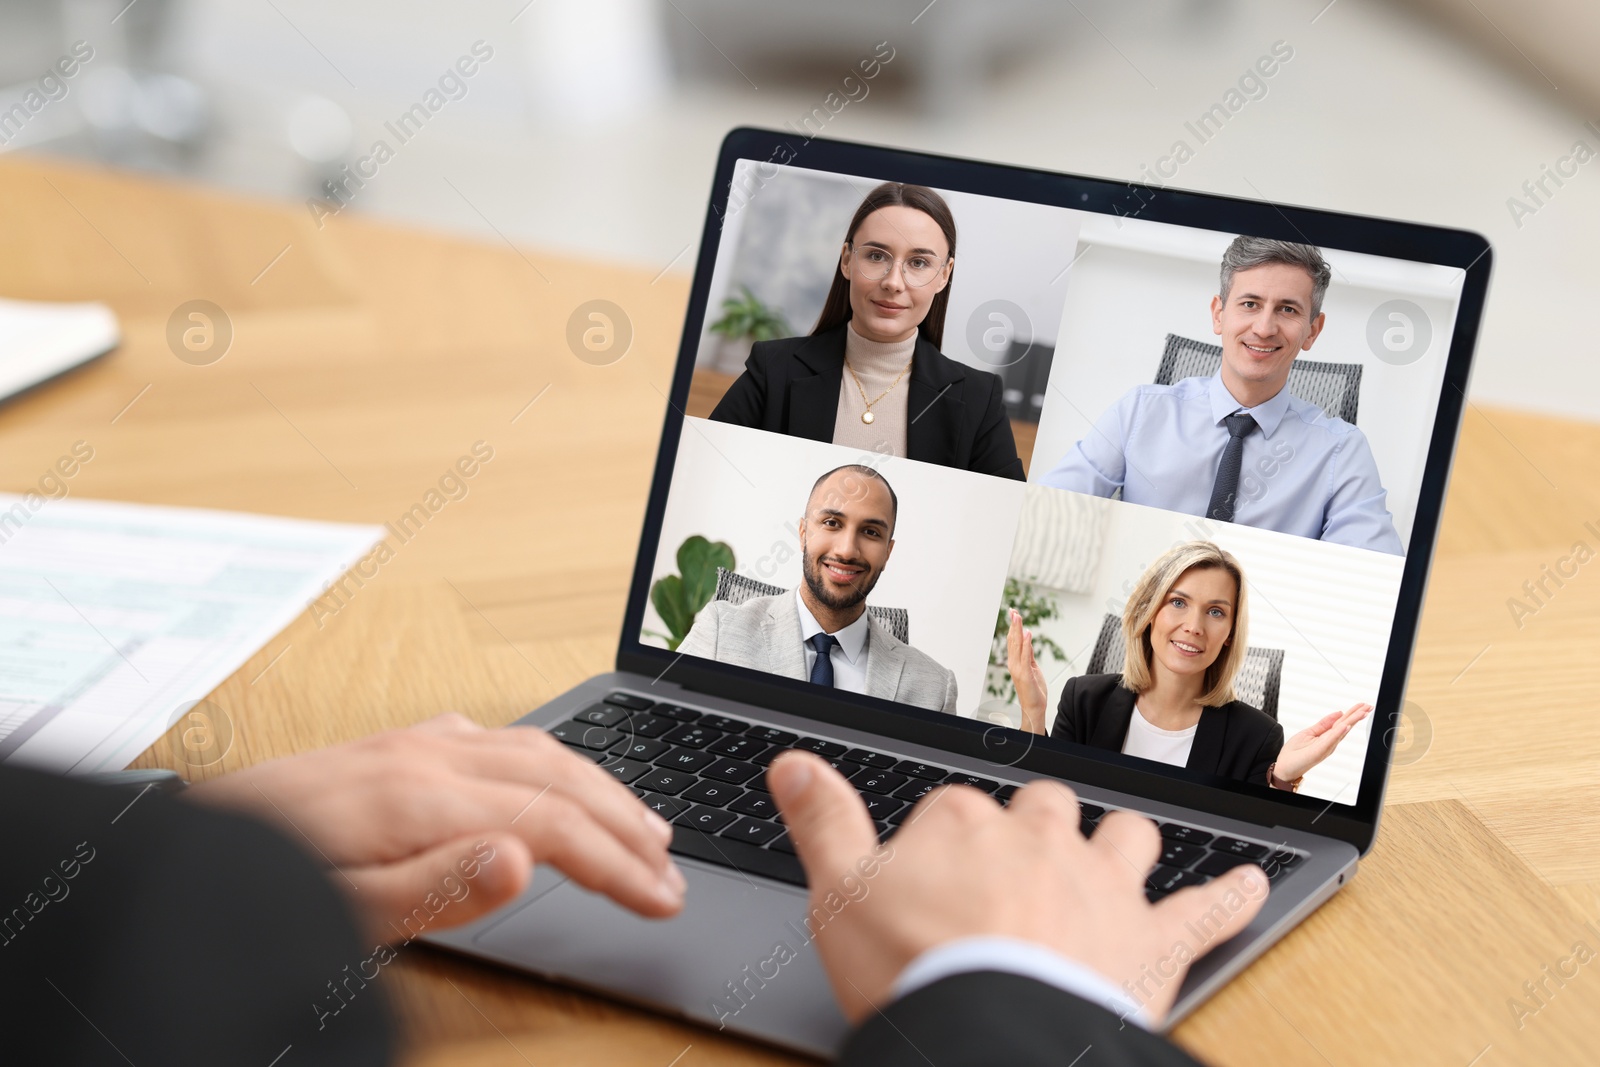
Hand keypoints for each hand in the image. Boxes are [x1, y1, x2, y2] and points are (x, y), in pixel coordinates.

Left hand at [188, 713, 683, 938]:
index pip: (551, 824)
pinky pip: (496, 738)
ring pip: (534, 750)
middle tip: (673, 872)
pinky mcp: (393, 748)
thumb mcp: (339, 913)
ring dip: (600, 786)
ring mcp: (409, 744)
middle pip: (557, 778)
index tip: (663, 899)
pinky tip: (551, 778)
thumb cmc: (255, 890)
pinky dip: (549, 759)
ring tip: (644, 825)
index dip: (617, 864)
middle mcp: (424, 755)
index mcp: (419, 795)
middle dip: (626, 824)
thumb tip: (526, 856)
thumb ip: (434, 886)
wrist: (175, 853)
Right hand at [768, 751, 1266, 1024]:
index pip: (952, 810)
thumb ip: (822, 821)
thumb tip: (792, 765)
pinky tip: (1249, 883)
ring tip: (1118, 855)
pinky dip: (1231, 896)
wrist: (990, 1035)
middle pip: (1043, 810)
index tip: (929, 879)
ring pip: (1124, 838)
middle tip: (1019, 865)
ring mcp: (1101, 885)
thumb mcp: (838, 893)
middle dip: (1035, 829)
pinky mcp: (1152, 940)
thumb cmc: (914, 971)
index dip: (943, 844)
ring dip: (1121, 844)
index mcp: (963, 825)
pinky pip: (1206, 909)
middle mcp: (1039, 839)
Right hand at [1005, 608, 1048, 734]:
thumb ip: (1029, 655)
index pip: (1013, 640)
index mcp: (1015, 662)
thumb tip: (1028, 640)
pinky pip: (1026, 656)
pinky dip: (1026, 644)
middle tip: (1013, 610)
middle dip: (1013, 624)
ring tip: (1018, 617)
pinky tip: (1027, 633)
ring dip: (1018, 630)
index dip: (1013, 626)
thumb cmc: (1034, 690)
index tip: (1014, 613)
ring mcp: (1018, 669)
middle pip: (1013, 640)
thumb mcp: (1033, 668)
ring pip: (1017, 645)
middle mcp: (1014, 664)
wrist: (1034, 708)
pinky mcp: (1025, 674)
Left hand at [1273, 702, 1372, 784]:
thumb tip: (1337, 713)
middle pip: (1345, 725)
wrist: (1285, 767)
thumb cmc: (1295, 753)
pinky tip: (1346, 725)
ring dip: (1352, 721)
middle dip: (1357, 715)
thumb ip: (1324, 723)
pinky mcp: (1319, 751)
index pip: (1342, 721)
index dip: (1352, 713)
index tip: (1362, 705)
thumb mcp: (1309, 732)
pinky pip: (1330, 740)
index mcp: (1326, 736)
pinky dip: (1338, 732)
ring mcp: (1326, 747)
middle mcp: (1329, 741)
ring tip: (1363, 712)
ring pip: (1341, 731)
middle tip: (1369, 706)